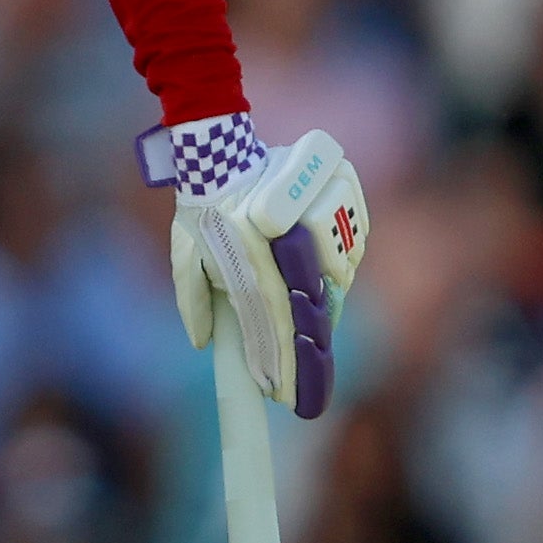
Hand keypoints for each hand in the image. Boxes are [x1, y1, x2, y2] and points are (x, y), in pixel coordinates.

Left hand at [148, 118, 370, 416]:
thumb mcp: (185, 253)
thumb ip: (192, 299)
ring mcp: (310, 197)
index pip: (267, 309)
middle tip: (309, 357)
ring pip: (341, 258)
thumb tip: (204, 342)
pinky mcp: (338, 178)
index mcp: (241, 243)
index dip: (278, 355)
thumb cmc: (201, 208)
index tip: (281, 391)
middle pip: (314, 288)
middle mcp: (279, 222)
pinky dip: (351, 249)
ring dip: (335, 285)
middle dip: (313, 329)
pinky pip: (358, 227)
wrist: (221, 151)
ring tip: (319, 300)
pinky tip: (336, 263)